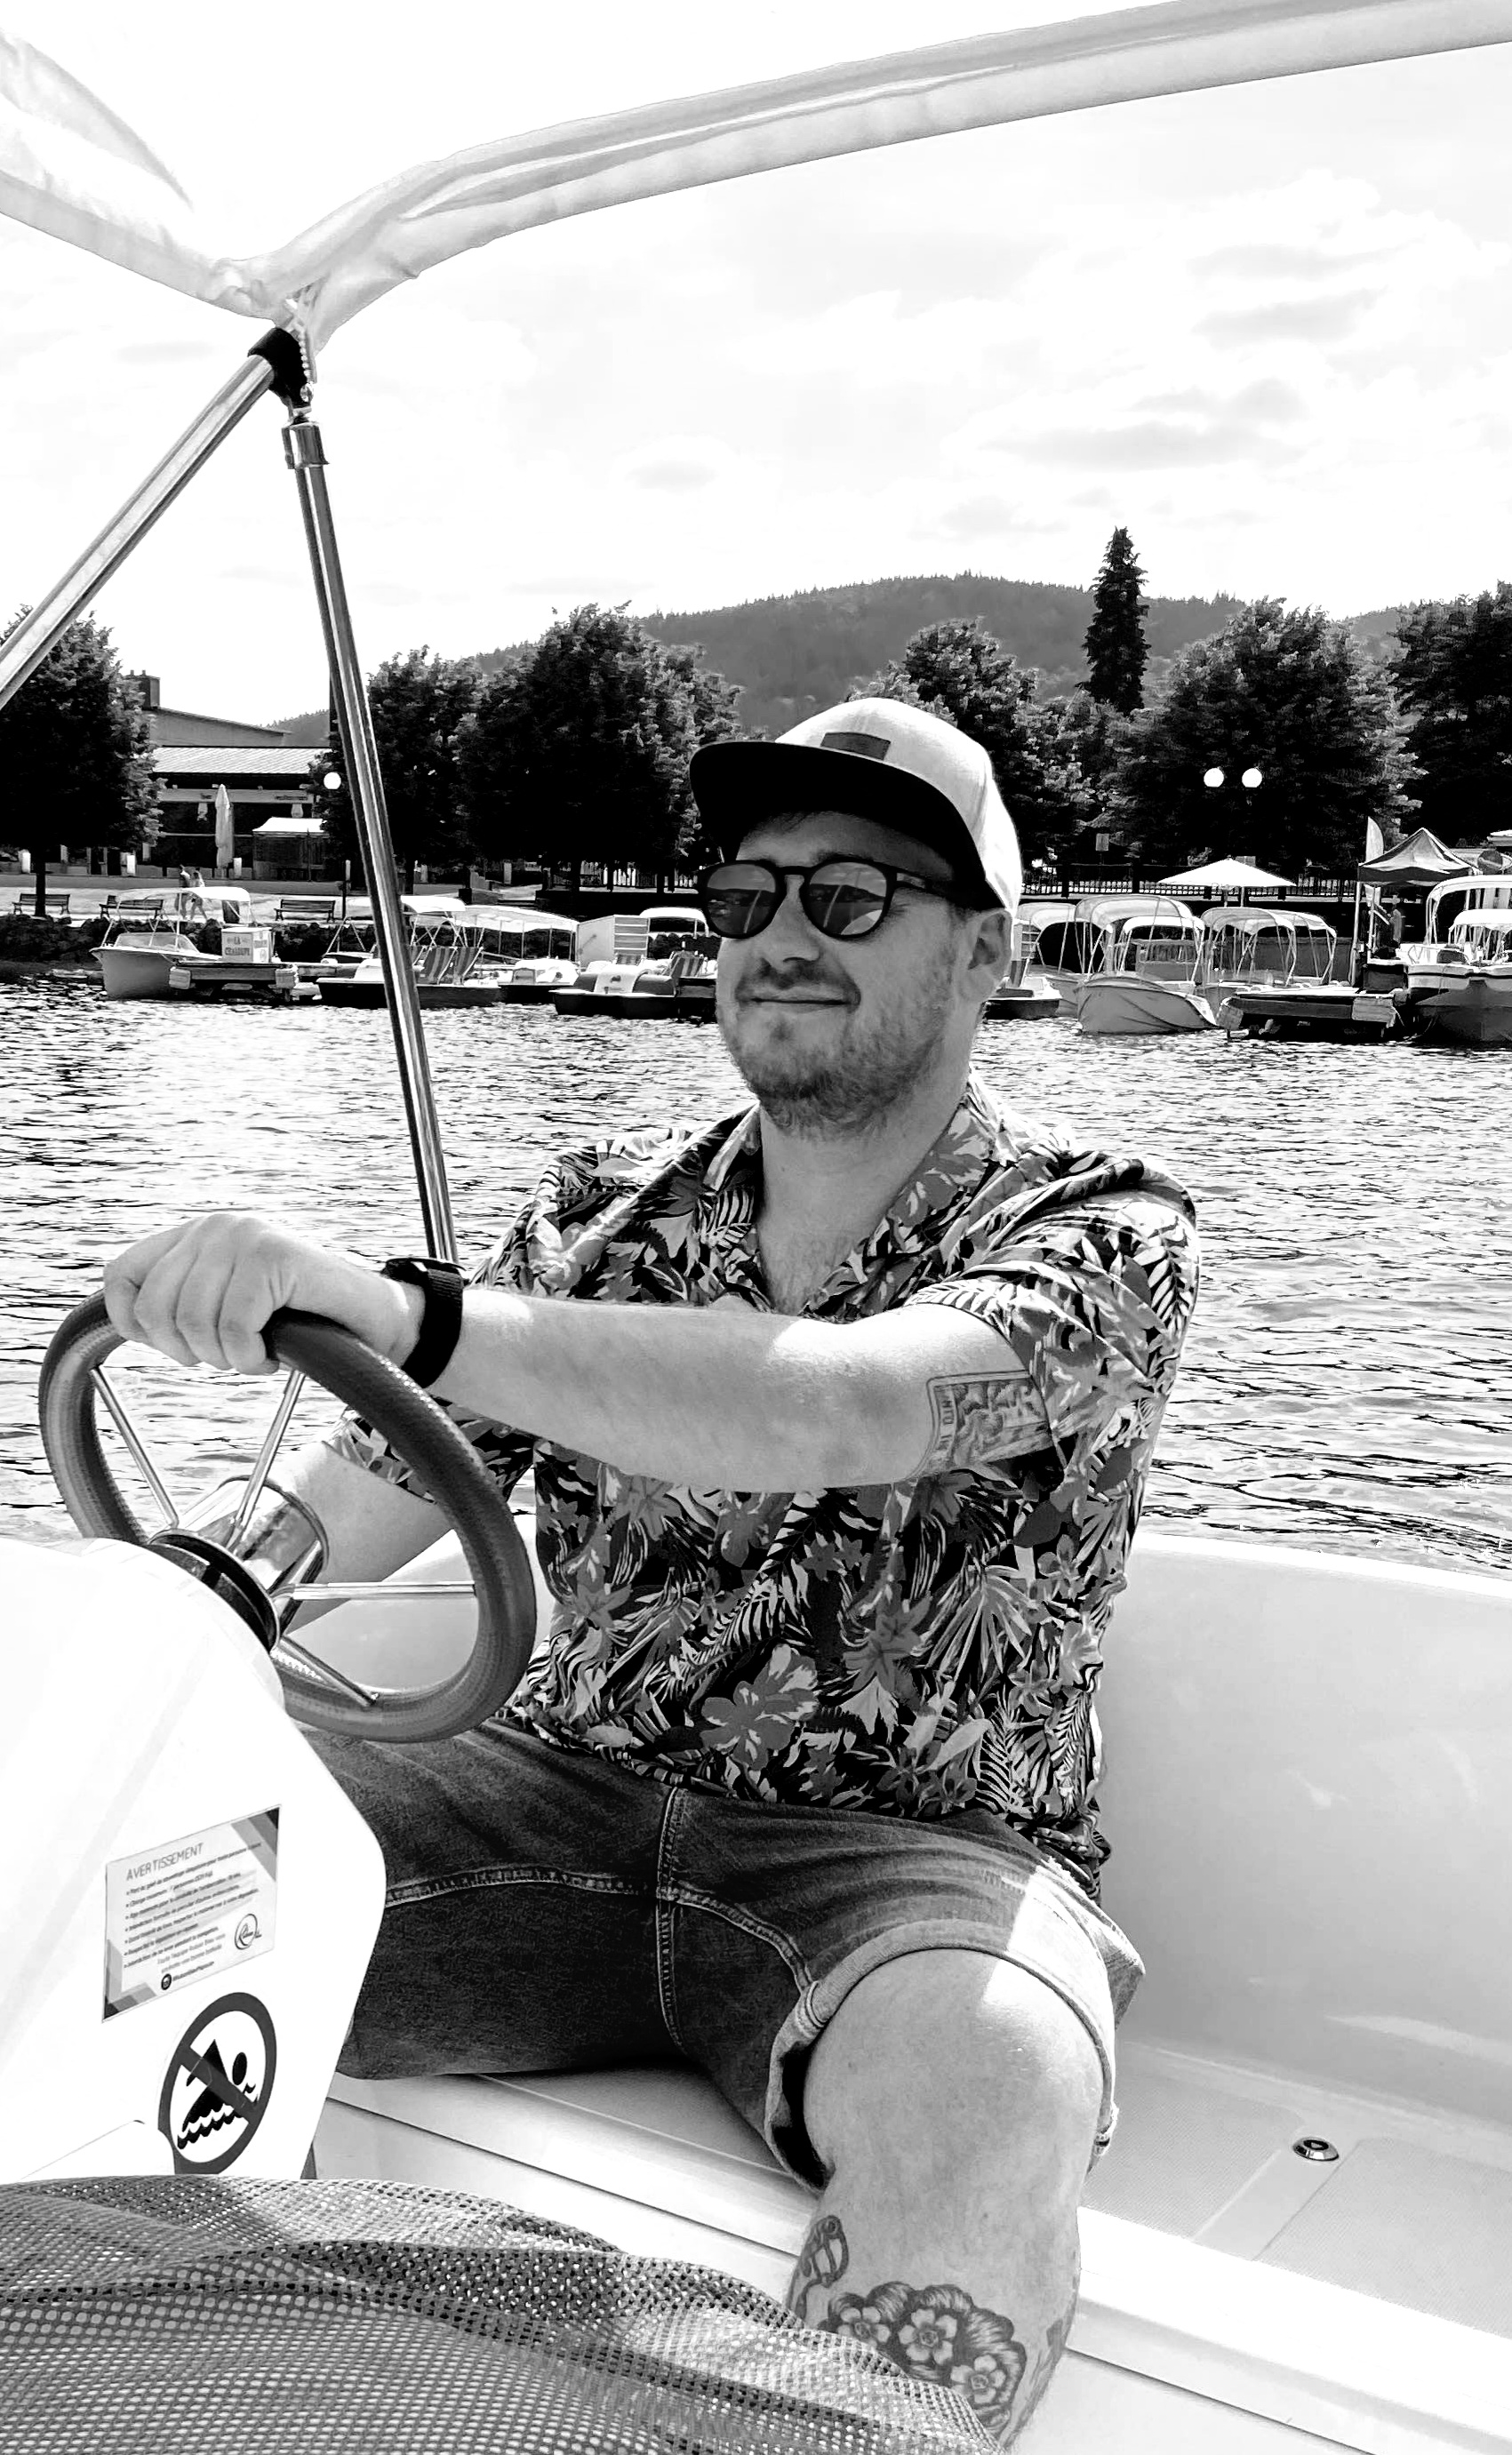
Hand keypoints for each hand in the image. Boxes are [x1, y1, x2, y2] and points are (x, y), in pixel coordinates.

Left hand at [102, 1213, 421, 1375]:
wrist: (375, 1320)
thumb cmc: (302, 1320)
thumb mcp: (228, 1305)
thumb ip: (183, 1301)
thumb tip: (128, 1323)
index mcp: (197, 1235)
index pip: (121, 1274)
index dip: (132, 1322)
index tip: (173, 1348)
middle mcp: (215, 1227)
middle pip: (155, 1308)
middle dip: (189, 1351)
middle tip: (230, 1355)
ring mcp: (244, 1236)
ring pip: (193, 1322)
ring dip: (227, 1357)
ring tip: (258, 1351)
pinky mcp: (272, 1255)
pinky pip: (235, 1327)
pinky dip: (252, 1356)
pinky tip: (274, 1353)